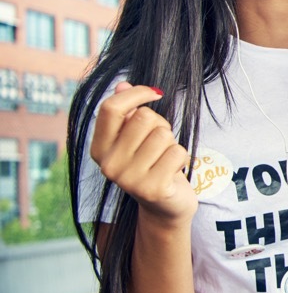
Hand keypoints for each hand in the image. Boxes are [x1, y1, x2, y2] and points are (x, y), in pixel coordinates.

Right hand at [90, 82, 196, 224]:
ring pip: (163, 134)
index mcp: (99, 148)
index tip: (156, 93)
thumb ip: (129, 113)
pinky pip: (177, 152)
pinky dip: (182, 157)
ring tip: (165, 158)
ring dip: (171, 143)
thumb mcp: (137, 138)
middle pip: (144, 118)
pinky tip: (173, 171)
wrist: (165, 207)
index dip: (137, 93)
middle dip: (160, 125)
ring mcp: (128, 179)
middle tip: (160, 144)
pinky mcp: (153, 189)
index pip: (111, 108)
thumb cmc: (152, 164)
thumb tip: (123, 85)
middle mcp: (108, 164)